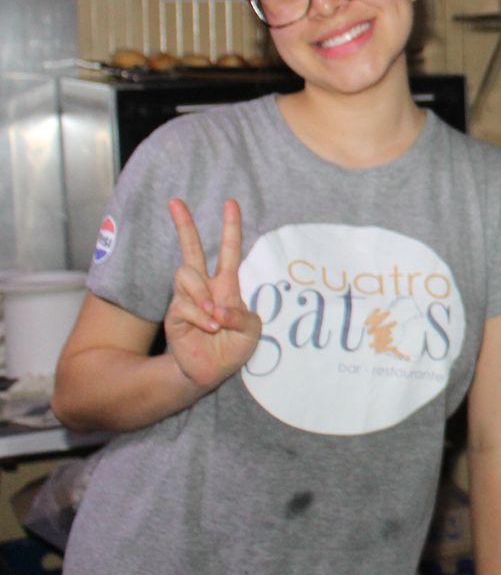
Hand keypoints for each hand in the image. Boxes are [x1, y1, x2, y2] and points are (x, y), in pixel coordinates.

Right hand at [163, 198, 261, 392]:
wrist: (212, 371)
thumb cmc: (233, 347)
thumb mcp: (251, 331)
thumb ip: (241, 317)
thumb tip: (217, 308)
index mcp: (226, 284)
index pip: (228, 250)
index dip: (230, 227)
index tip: (230, 203)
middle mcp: (205, 287)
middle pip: (190, 250)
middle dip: (184, 225)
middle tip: (175, 202)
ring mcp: (187, 299)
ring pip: (187, 276)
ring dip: (202, 296)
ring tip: (214, 319)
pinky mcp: (175, 315)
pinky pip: (184, 306)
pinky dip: (199, 316)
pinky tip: (208, 328)